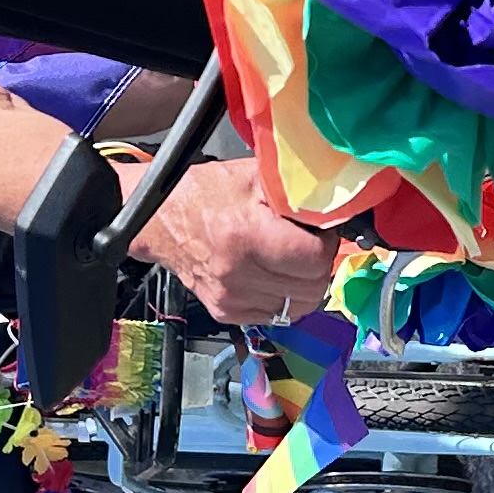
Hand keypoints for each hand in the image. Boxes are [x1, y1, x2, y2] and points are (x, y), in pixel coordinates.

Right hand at [131, 154, 336, 323]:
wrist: (159, 221)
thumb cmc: (204, 194)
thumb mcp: (253, 177)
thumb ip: (296, 192)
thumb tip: (334, 206)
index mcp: (246, 237)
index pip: (315, 259)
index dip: (325, 243)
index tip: (319, 230)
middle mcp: (238, 275)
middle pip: (312, 287)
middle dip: (320, 265)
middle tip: (309, 244)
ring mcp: (231, 299)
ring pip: (299, 307)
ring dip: (305, 284)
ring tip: (293, 259)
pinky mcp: (226, 312)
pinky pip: (277, 315)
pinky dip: (284, 297)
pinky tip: (274, 274)